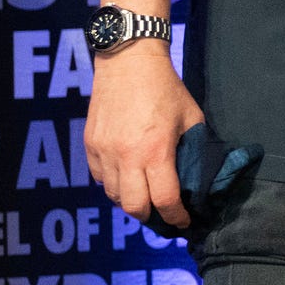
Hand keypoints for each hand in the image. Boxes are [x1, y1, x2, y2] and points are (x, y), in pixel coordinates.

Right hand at [85, 45, 206, 226]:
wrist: (128, 62)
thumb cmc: (166, 88)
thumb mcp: (191, 117)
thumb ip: (192, 147)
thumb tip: (194, 174)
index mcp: (155, 151)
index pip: (165, 199)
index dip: (176, 216)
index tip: (184, 222)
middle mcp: (126, 156)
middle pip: (134, 207)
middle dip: (150, 216)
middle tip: (162, 214)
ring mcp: (104, 152)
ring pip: (114, 195)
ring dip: (130, 201)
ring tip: (145, 196)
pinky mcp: (90, 145)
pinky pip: (100, 178)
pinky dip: (114, 184)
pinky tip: (126, 177)